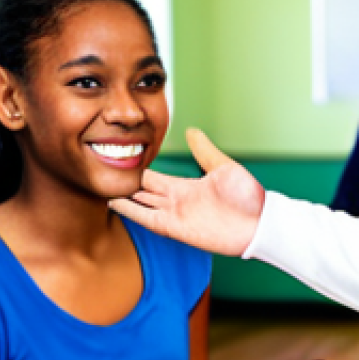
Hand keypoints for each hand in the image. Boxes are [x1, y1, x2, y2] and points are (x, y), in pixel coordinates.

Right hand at [109, 129, 265, 256]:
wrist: (259, 223)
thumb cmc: (247, 196)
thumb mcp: (223, 166)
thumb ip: (203, 151)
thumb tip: (191, 131)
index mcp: (184, 186)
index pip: (152, 176)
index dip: (135, 168)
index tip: (116, 159)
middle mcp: (175, 200)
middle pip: (141, 190)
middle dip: (123, 182)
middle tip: (99, 171)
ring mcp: (174, 215)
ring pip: (140, 204)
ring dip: (122, 197)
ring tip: (99, 186)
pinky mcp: (175, 228)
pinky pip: (148, 219)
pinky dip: (131, 212)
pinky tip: (115, 203)